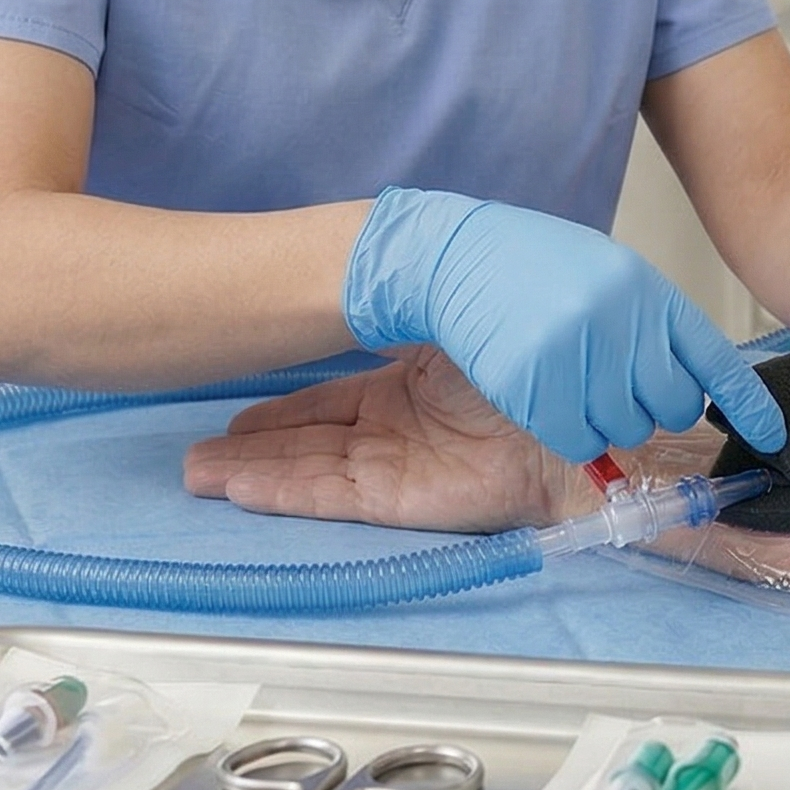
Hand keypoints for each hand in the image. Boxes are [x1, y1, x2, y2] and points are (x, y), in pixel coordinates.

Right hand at [183, 347, 598, 529]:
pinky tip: (239, 488)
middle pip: (313, 441)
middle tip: (195, 455)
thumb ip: (410, 312)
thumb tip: (354, 290)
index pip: (337, 400)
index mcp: (420, 381)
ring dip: (255, 474)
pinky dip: (285, 493)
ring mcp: (406, 464)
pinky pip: (334, 497)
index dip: (286, 409)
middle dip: (255, 449)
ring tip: (196, 475)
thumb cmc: (544, 353)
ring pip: (313, 472)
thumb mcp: (464, 314)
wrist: (594, 411)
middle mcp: (408, 427)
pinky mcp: (410, 500)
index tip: (235, 409)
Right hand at [344, 187, 785, 462]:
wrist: (460, 256)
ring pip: (625, 430)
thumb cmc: (536, 269)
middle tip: (611, 382)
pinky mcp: (539, 384)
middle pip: (673, 407)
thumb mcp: (610, 281)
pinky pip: (578, 440)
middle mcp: (624, 324)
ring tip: (569, 376)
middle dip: (650, 407)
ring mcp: (581, 355)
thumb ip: (649, 331)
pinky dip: (566, 431)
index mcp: (650, 294)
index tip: (775, 436)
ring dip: (602, 419)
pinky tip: (545, 394)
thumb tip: (683, 391)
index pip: (715, 361)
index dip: (750, 405)